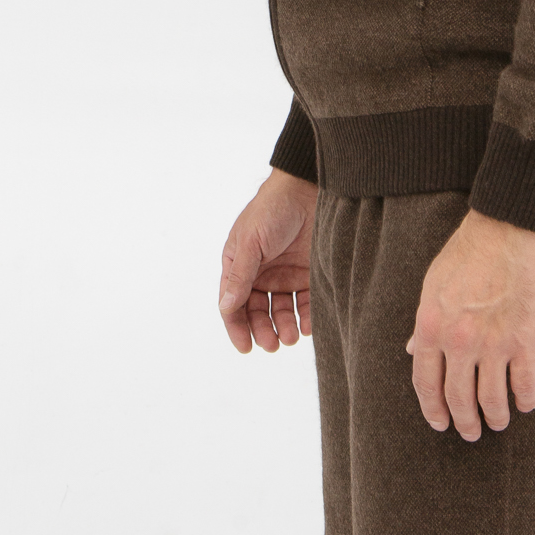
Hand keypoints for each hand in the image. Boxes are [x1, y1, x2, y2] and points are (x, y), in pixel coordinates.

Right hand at [218, 168, 317, 353]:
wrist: (308, 187)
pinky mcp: (308, 273)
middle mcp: (261, 273)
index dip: (237, 327)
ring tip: (291, 337)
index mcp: (239, 264)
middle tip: (273, 345)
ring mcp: (285, 273)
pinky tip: (308, 325)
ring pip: (281, 311)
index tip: (247, 347)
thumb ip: (240, 275)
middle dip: (263, 331)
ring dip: (284, 327)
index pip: (233, 303)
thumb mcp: (251, 241)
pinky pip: (305, 302)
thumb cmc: (273, 209)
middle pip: (258, 312)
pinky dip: (306, 317)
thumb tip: (226, 307)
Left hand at [405, 208, 534, 440]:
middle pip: (459, 399)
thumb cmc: (469, 251)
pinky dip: (526, 400)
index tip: (440, 422)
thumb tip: (412, 350)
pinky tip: (525, 403)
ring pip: (492, 400)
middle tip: (471, 431)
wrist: (508, 228)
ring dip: (495, 417)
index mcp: (431, 326)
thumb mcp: (433, 284)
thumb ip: (424, 322)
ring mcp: (493, 343)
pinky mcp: (525, 340)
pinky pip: (525, 385)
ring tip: (498, 421)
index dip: (432, 409)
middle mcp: (459, 342)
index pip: (425, 383)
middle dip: (465, 421)